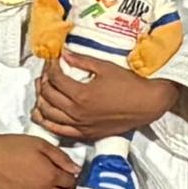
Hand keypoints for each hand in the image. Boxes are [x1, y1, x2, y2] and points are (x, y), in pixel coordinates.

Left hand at [30, 59, 180, 146]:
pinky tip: (44, 115)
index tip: (53, 61)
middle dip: (44, 82)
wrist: (147, 104)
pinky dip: (47, 122)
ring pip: (49, 116)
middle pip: (48, 96)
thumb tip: (65, 54)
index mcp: (81, 95)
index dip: (50, 67)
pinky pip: (59, 131)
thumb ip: (81, 61)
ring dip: (41, 102)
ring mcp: (81, 126)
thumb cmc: (130, 85)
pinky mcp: (86, 134)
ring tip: (42, 91)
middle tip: (46, 73)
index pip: (55, 79)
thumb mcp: (104, 67)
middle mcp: (78, 113)